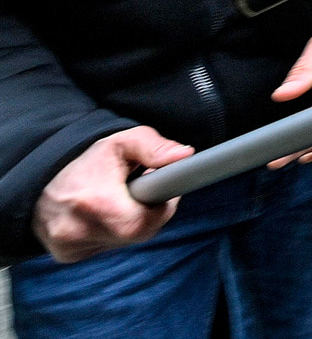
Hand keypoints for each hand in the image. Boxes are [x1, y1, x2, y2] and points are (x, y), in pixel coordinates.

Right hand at [33, 127, 192, 262]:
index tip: (157, 189)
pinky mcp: (67, 255)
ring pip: (124, 241)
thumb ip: (154, 147)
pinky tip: (98, 215)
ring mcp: (70, 246)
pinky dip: (110, 232)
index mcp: (94, 202)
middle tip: (137, 191)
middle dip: (146, 213)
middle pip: (139, 232)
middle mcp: (78, 230)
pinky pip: (105, 246)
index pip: (148, 220)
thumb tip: (185, 155)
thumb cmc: (86, 159)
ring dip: (128, 222)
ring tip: (113, 200)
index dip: (161, 207)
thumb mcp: (121, 142)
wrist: (40, 177)